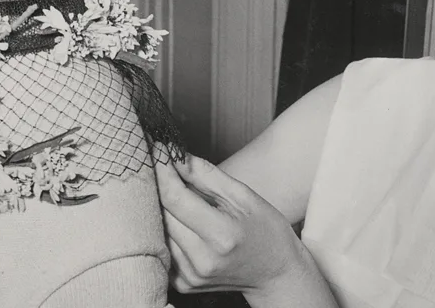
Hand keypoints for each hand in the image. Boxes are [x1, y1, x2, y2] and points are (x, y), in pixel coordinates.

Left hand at [155, 154, 320, 300]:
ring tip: (178, 195)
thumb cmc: (266, 230)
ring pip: (158, 231)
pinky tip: (181, 221)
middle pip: (161, 213)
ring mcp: (191, 276)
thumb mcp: (244, 196)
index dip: (162, 170)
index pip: (175, 197)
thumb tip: (175, 156)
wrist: (277, 272)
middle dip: (160, 185)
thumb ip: (207, 176)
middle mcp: (203, 259)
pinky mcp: (184, 284)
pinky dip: (166, 230)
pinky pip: (163, 249)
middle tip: (165, 167)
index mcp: (222, 235)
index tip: (157, 150)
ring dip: (161, 208)